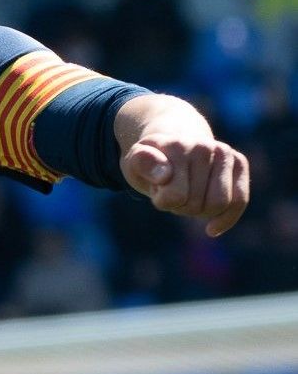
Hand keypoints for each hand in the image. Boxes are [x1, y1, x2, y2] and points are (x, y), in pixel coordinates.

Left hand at [121, 135, 249, 236]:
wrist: (170, 144)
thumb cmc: (149, 162)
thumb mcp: (133, 163)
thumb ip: (142, 164)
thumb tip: (165, 175)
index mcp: (176, 146)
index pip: (176, 196)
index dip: (163, 202)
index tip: (157, 190)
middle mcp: (203, 146)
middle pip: (197, 204)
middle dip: (181, 206)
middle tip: (172, 191)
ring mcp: (224, 152)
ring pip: (219, 205)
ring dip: (200, 211)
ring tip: (187, 195)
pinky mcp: (239, 162)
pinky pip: (240, 200)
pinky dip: (226, 219)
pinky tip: (211, 229)